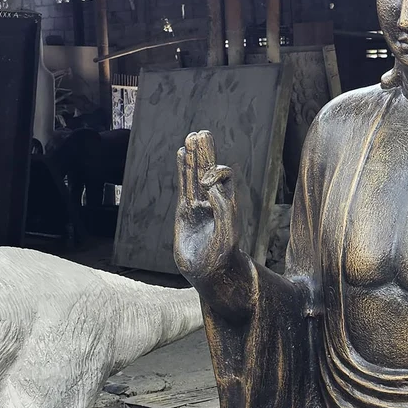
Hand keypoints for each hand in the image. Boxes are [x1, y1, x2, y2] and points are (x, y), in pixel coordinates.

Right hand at [174, 131, 236, 285]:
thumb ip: (223, 209)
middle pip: (208, 170)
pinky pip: (183, 187)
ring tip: (191, 137)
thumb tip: (212, 184)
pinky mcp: (185, 212)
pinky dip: (182, 170)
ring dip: (193, 158)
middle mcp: (213, 202)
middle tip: (202, 133)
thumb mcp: (227, 233)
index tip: (207, 182)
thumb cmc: (222, 257)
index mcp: (227, 204)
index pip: (223, 178)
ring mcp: (198, 206)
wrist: (210, 274)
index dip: (216, 172)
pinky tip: (181, 155)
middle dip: (205, 153)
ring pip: (194, 176)